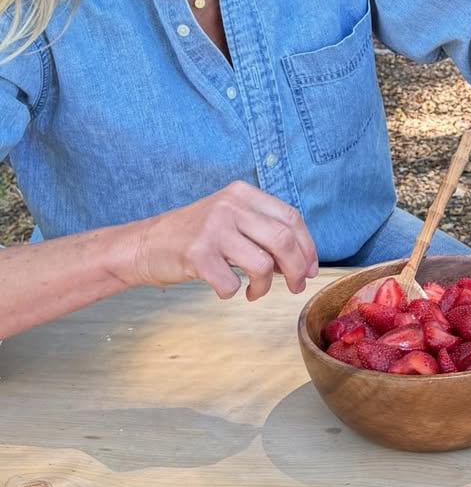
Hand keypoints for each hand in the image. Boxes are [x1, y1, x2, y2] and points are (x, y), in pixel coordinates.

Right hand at [130, 182, 318, 301]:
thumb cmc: (196, 236)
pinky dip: (233, 293)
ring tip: (255, 292)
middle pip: (284, 239)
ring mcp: (213, 228)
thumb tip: (302, 263)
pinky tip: (225, 289)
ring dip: (265, 286)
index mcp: (243, 194)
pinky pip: (231, 283)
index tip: (311, 268)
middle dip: (297, 269)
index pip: (292, 217)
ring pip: (263, 264)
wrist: (145, 244)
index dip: (307, 246)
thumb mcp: (231, 220)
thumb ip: (264, 232)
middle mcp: (230, 206)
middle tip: (296, 287)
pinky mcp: (197, 254)